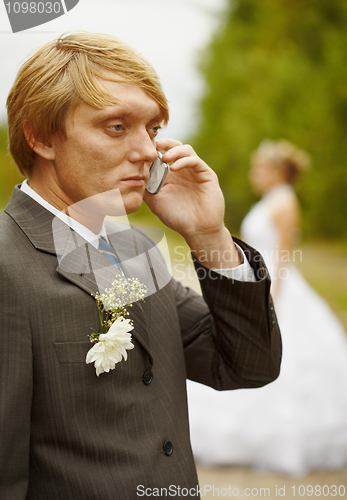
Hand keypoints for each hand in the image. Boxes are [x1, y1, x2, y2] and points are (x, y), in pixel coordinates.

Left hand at [143, 138, 240, 268]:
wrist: (198, 230)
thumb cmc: (177, 218)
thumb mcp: (156, 202)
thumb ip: (145, 189)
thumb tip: (130, 177)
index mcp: (170, 175)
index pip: (160, 154)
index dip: (150, 151)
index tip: (137, 153)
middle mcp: (182, 170)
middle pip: (173, 146)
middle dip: (162, 143)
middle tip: (151, 145)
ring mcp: (194, 171)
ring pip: (185, 149)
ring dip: (173, 150)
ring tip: (164, 157)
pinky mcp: (206, 174)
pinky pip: (195, 160)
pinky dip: (184, 161)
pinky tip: (174, 168)